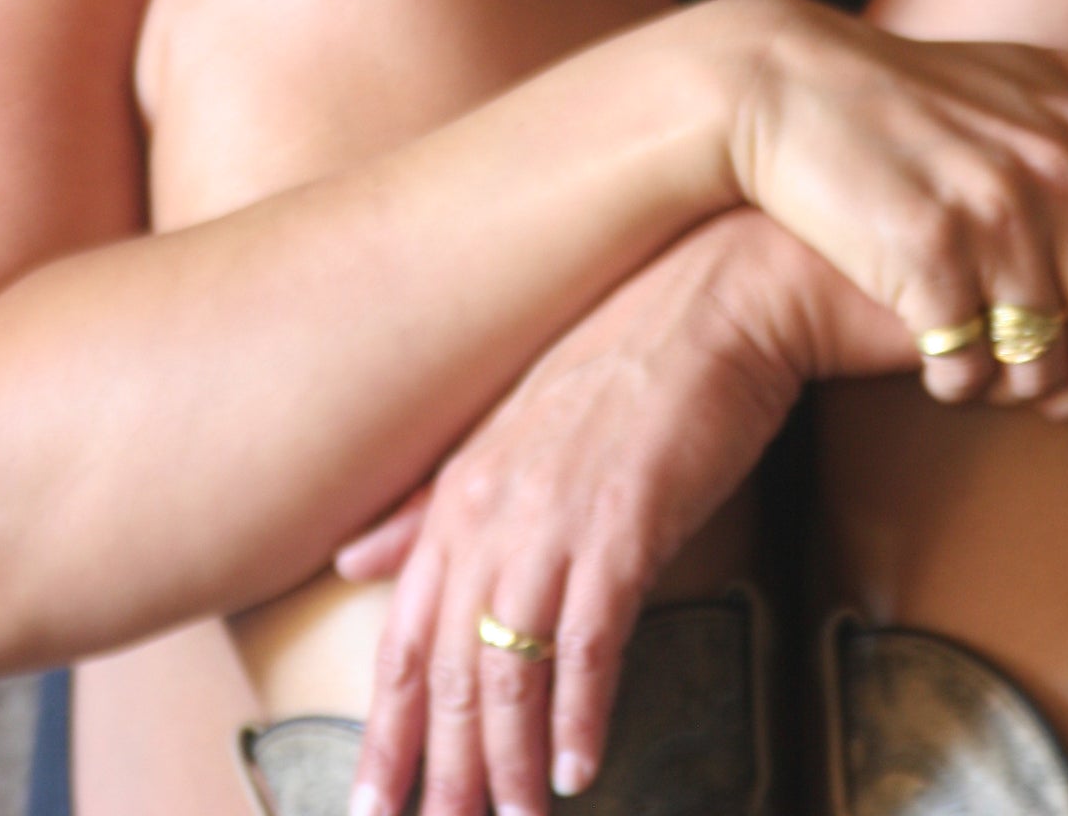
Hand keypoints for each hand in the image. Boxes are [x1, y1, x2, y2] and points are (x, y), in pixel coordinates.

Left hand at [336, 211, 848, 815]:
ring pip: (508, 668)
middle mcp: (492, 508)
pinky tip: (578, 768)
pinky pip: (590, 641)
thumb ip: (429, 502)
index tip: (373, 802)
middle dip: (439, 768)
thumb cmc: (621, 366)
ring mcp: (556, 517)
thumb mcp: (511, 429)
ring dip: (507, 761)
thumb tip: (352, 562)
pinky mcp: (626, 524)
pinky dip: (580, 713)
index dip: (386, 727)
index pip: (404, 635)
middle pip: (448, 668)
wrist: (716, 301)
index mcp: (460, 489)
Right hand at [738, 0, 1067, 418]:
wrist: (784, 81)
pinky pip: (969, 368)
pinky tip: (933, 358)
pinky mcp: (925, 249)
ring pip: (1048, 365)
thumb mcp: (1035, 67)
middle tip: (1059, 395)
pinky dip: (955, 382)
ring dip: (1022, 390)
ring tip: (988, 367)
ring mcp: (993, 211)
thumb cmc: (918, 85)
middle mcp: (1058, 172)